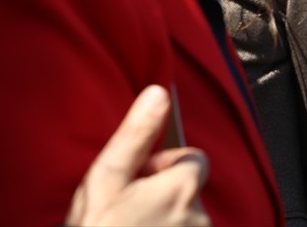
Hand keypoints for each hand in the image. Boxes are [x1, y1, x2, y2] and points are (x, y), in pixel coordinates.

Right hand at [66, 85, 210, 226]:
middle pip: (189, 191)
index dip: (164, 166)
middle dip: (164, 195)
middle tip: (127, 211)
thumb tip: (158, 93)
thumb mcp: (106, 179)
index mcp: (182, 189)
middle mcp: (199, 217)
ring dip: (164, 220)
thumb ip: (136, 134)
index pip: (194, 160)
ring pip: (186, 218)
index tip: (138, 182)